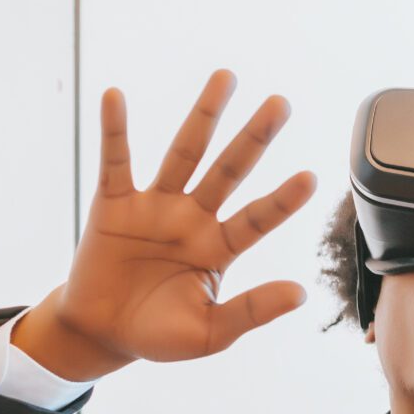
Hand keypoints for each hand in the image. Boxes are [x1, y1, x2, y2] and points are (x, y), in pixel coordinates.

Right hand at [16, 69, 317, 380]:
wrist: (103, 335)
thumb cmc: (159, 334)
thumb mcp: (211, 333)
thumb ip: (252, 311)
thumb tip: (301, 293)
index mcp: (220, 248)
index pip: (258, 219)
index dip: (282, 200)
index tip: (310, 178)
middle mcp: (193, 218)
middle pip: (230, 171)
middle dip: (255, 138)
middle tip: (282, 104)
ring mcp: (155, 207)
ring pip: (184, 154)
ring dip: (204, 116)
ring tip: (227, 78)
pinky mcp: (113, 204)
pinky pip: (115, 162)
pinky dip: (114, 131)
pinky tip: (115, 96)